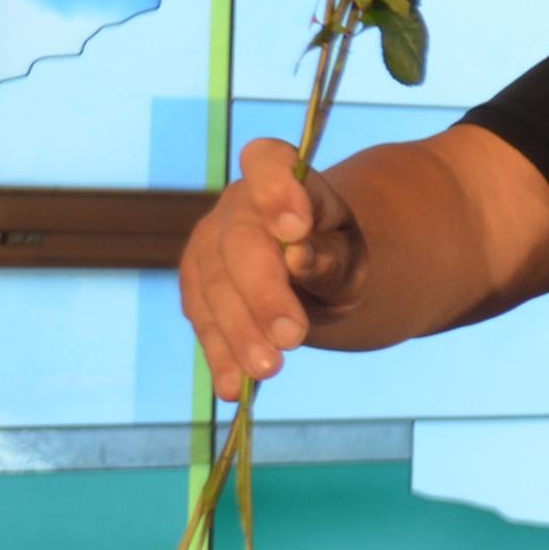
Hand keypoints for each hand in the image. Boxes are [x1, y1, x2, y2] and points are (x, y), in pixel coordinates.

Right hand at [179, 138, 367, 400]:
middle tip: (294, 337)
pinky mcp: (197, 291)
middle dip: (264, 293)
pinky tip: (232, 387)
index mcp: (282, 178)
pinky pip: (203, 324)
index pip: (268, 162)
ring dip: (240, 333)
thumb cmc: (338, 253)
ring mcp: (209, 249)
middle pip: (239, 245)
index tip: (295, 227)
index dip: (276, 189)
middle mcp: (237, 208)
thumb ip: (329, 253)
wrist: (318, 274)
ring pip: (215, 290)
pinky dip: (219, 356)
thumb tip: (299, 255)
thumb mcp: (351, 254)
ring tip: (268, 369)